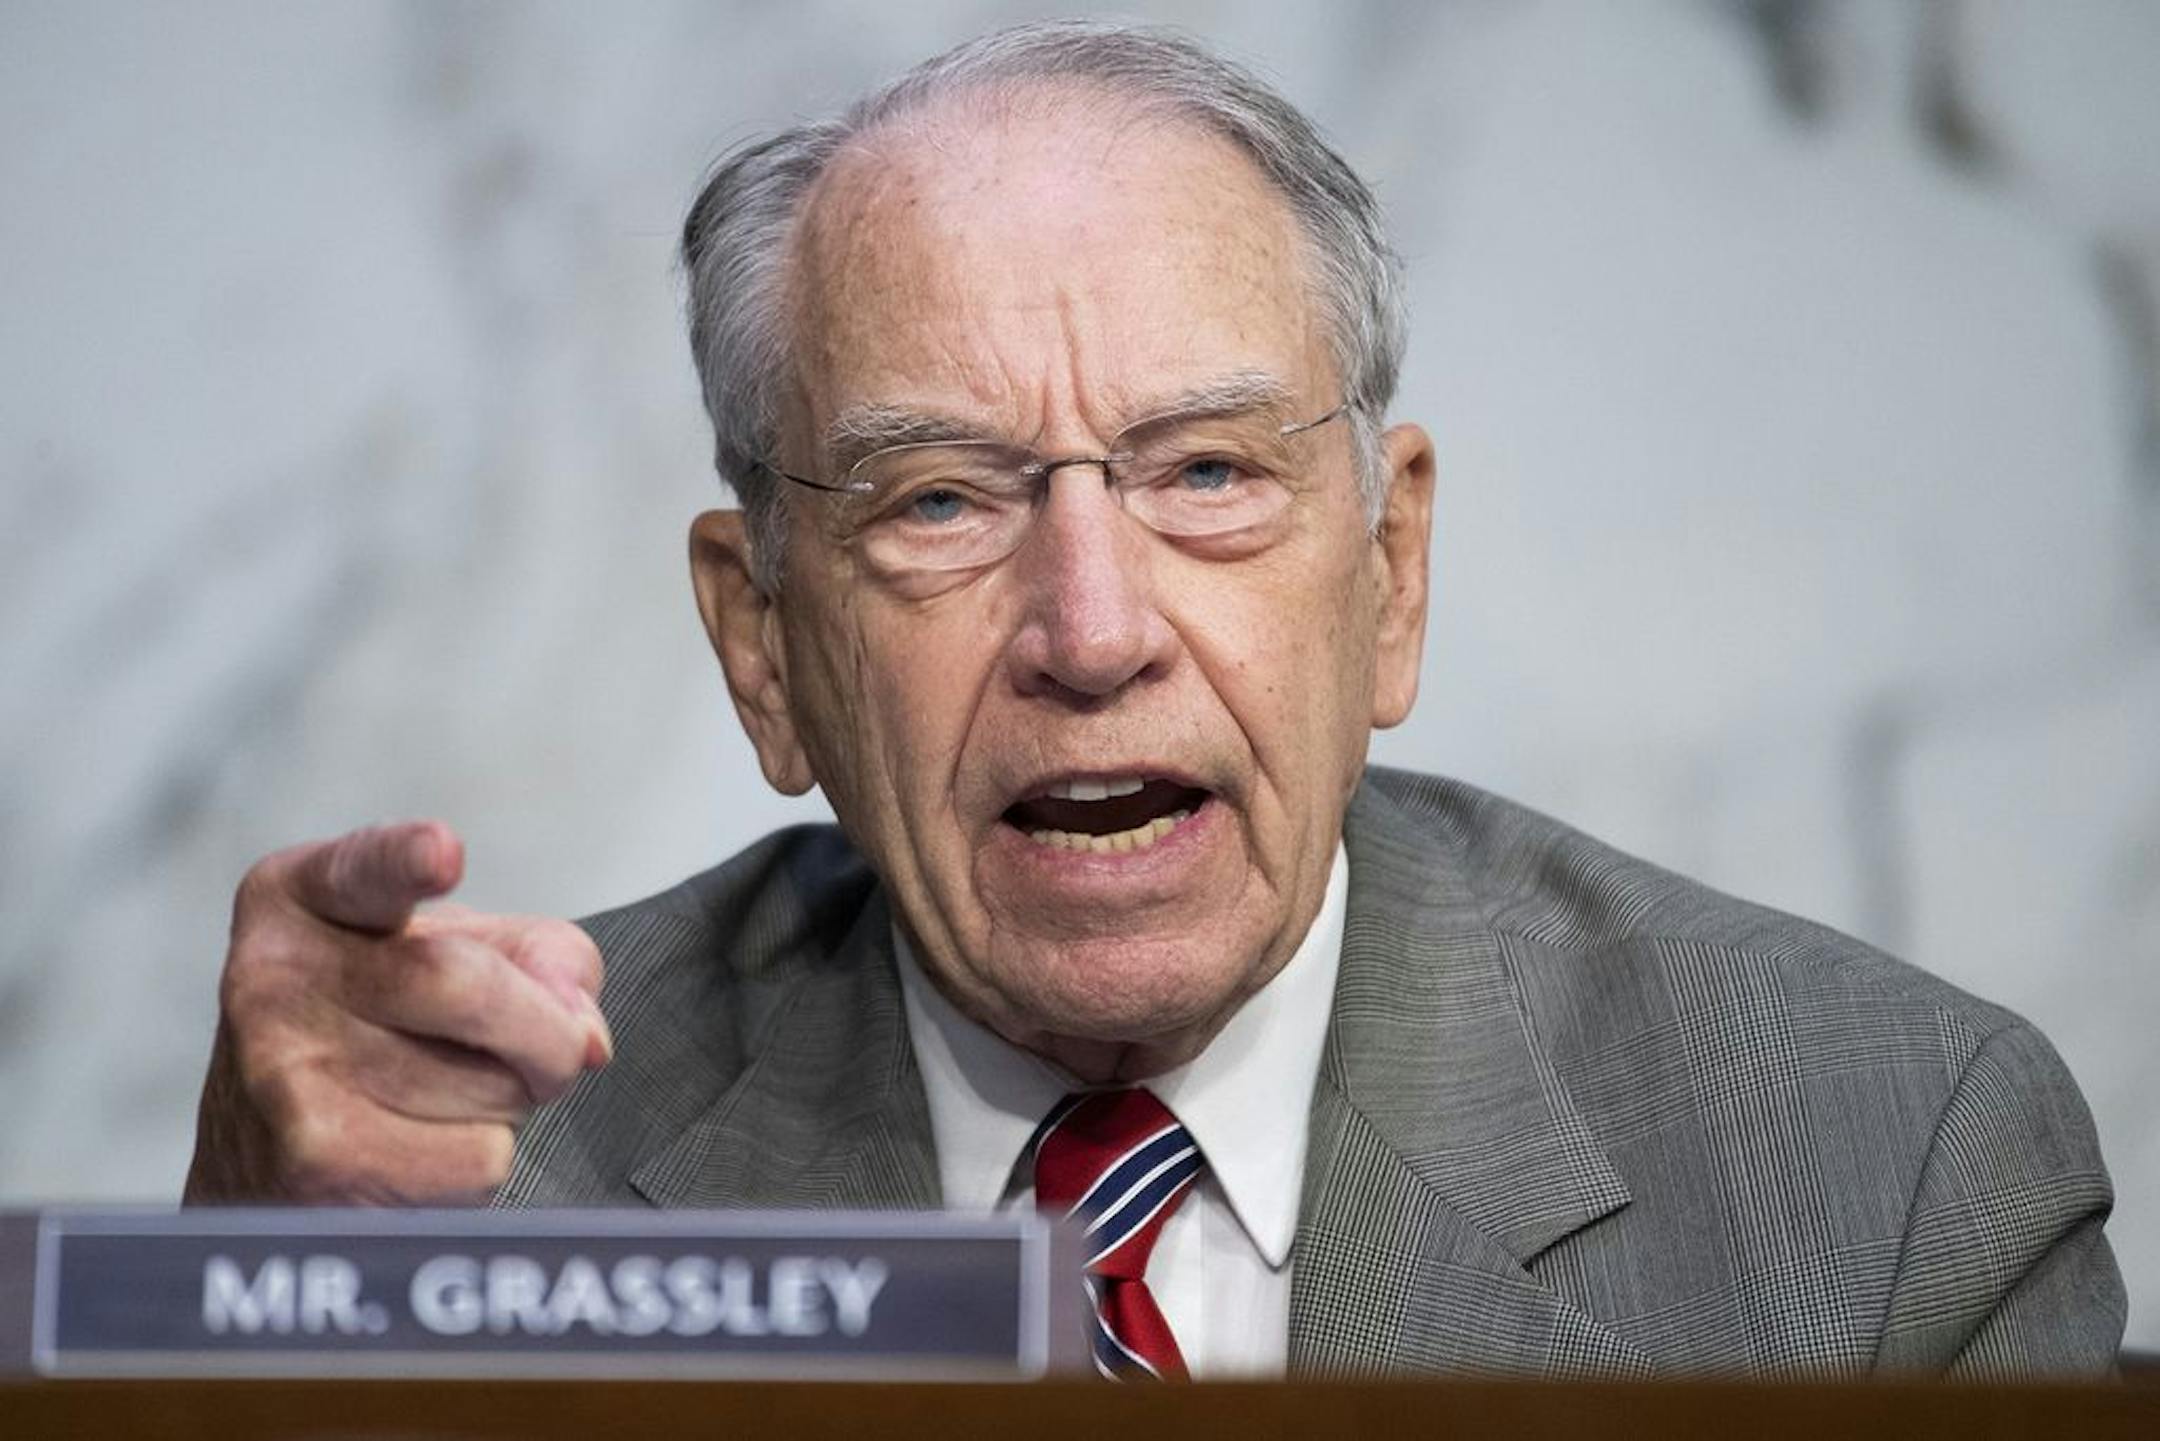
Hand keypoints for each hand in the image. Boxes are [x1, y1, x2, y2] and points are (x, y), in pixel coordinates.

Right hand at [184, 821, 610, 1204]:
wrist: (267, 1148)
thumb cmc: (383, 1024)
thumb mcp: (462, 948)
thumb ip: (544, 956)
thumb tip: (584, 1035)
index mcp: (307, 897)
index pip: (366, 871)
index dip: (407, 861)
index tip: (442, 851)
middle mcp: (276, 974)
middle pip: (470, 986)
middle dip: (546, 1031)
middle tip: (543, 1047)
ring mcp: (282, 1071)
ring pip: (490, 1087)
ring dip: (507, 1100)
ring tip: (444, 1091)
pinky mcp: (312, 1162)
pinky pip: (476, 1159)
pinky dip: (481, 1159)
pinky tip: (422, 1146)